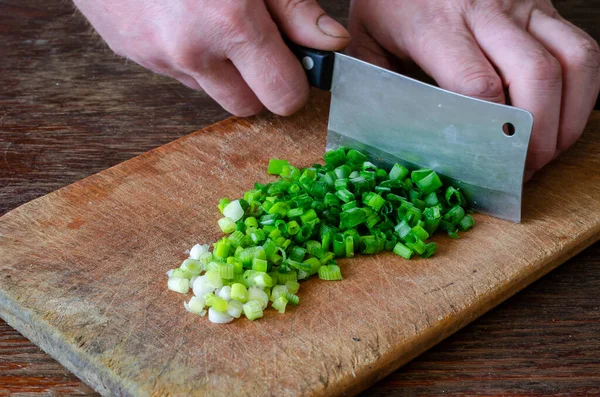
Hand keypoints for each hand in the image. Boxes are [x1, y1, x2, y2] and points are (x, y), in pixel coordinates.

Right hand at [74, 0, 349, 115]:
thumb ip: (293, 6)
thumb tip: (329, 42)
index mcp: (231, 23)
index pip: (282, 96)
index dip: (294, 86)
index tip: (295, 71)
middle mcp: (191, 50)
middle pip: (246, 106)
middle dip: (258, 84)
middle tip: (256, 46)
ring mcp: (157, 55)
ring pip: (209, 90)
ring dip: (220, 70)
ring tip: (211, 21)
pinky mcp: (131, 52)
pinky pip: (174, 72)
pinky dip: (186, 55)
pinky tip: (180, 18)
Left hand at [348, 0, 599, 178]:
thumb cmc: (390, 0)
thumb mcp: (367, 40)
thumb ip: (375, 85)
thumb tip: (384, 139)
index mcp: (435, 26)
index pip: (477, 84)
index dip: (491, 132)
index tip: (488, 165)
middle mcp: (486, 11)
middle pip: (535, 77)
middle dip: (536, 136)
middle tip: (523, 170)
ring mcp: (521, 5)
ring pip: (571, 61)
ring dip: (567, 117)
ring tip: (547, 152)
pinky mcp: (542, 4)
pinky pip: (579, 48)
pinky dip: (583, 89)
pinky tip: (563, 118)